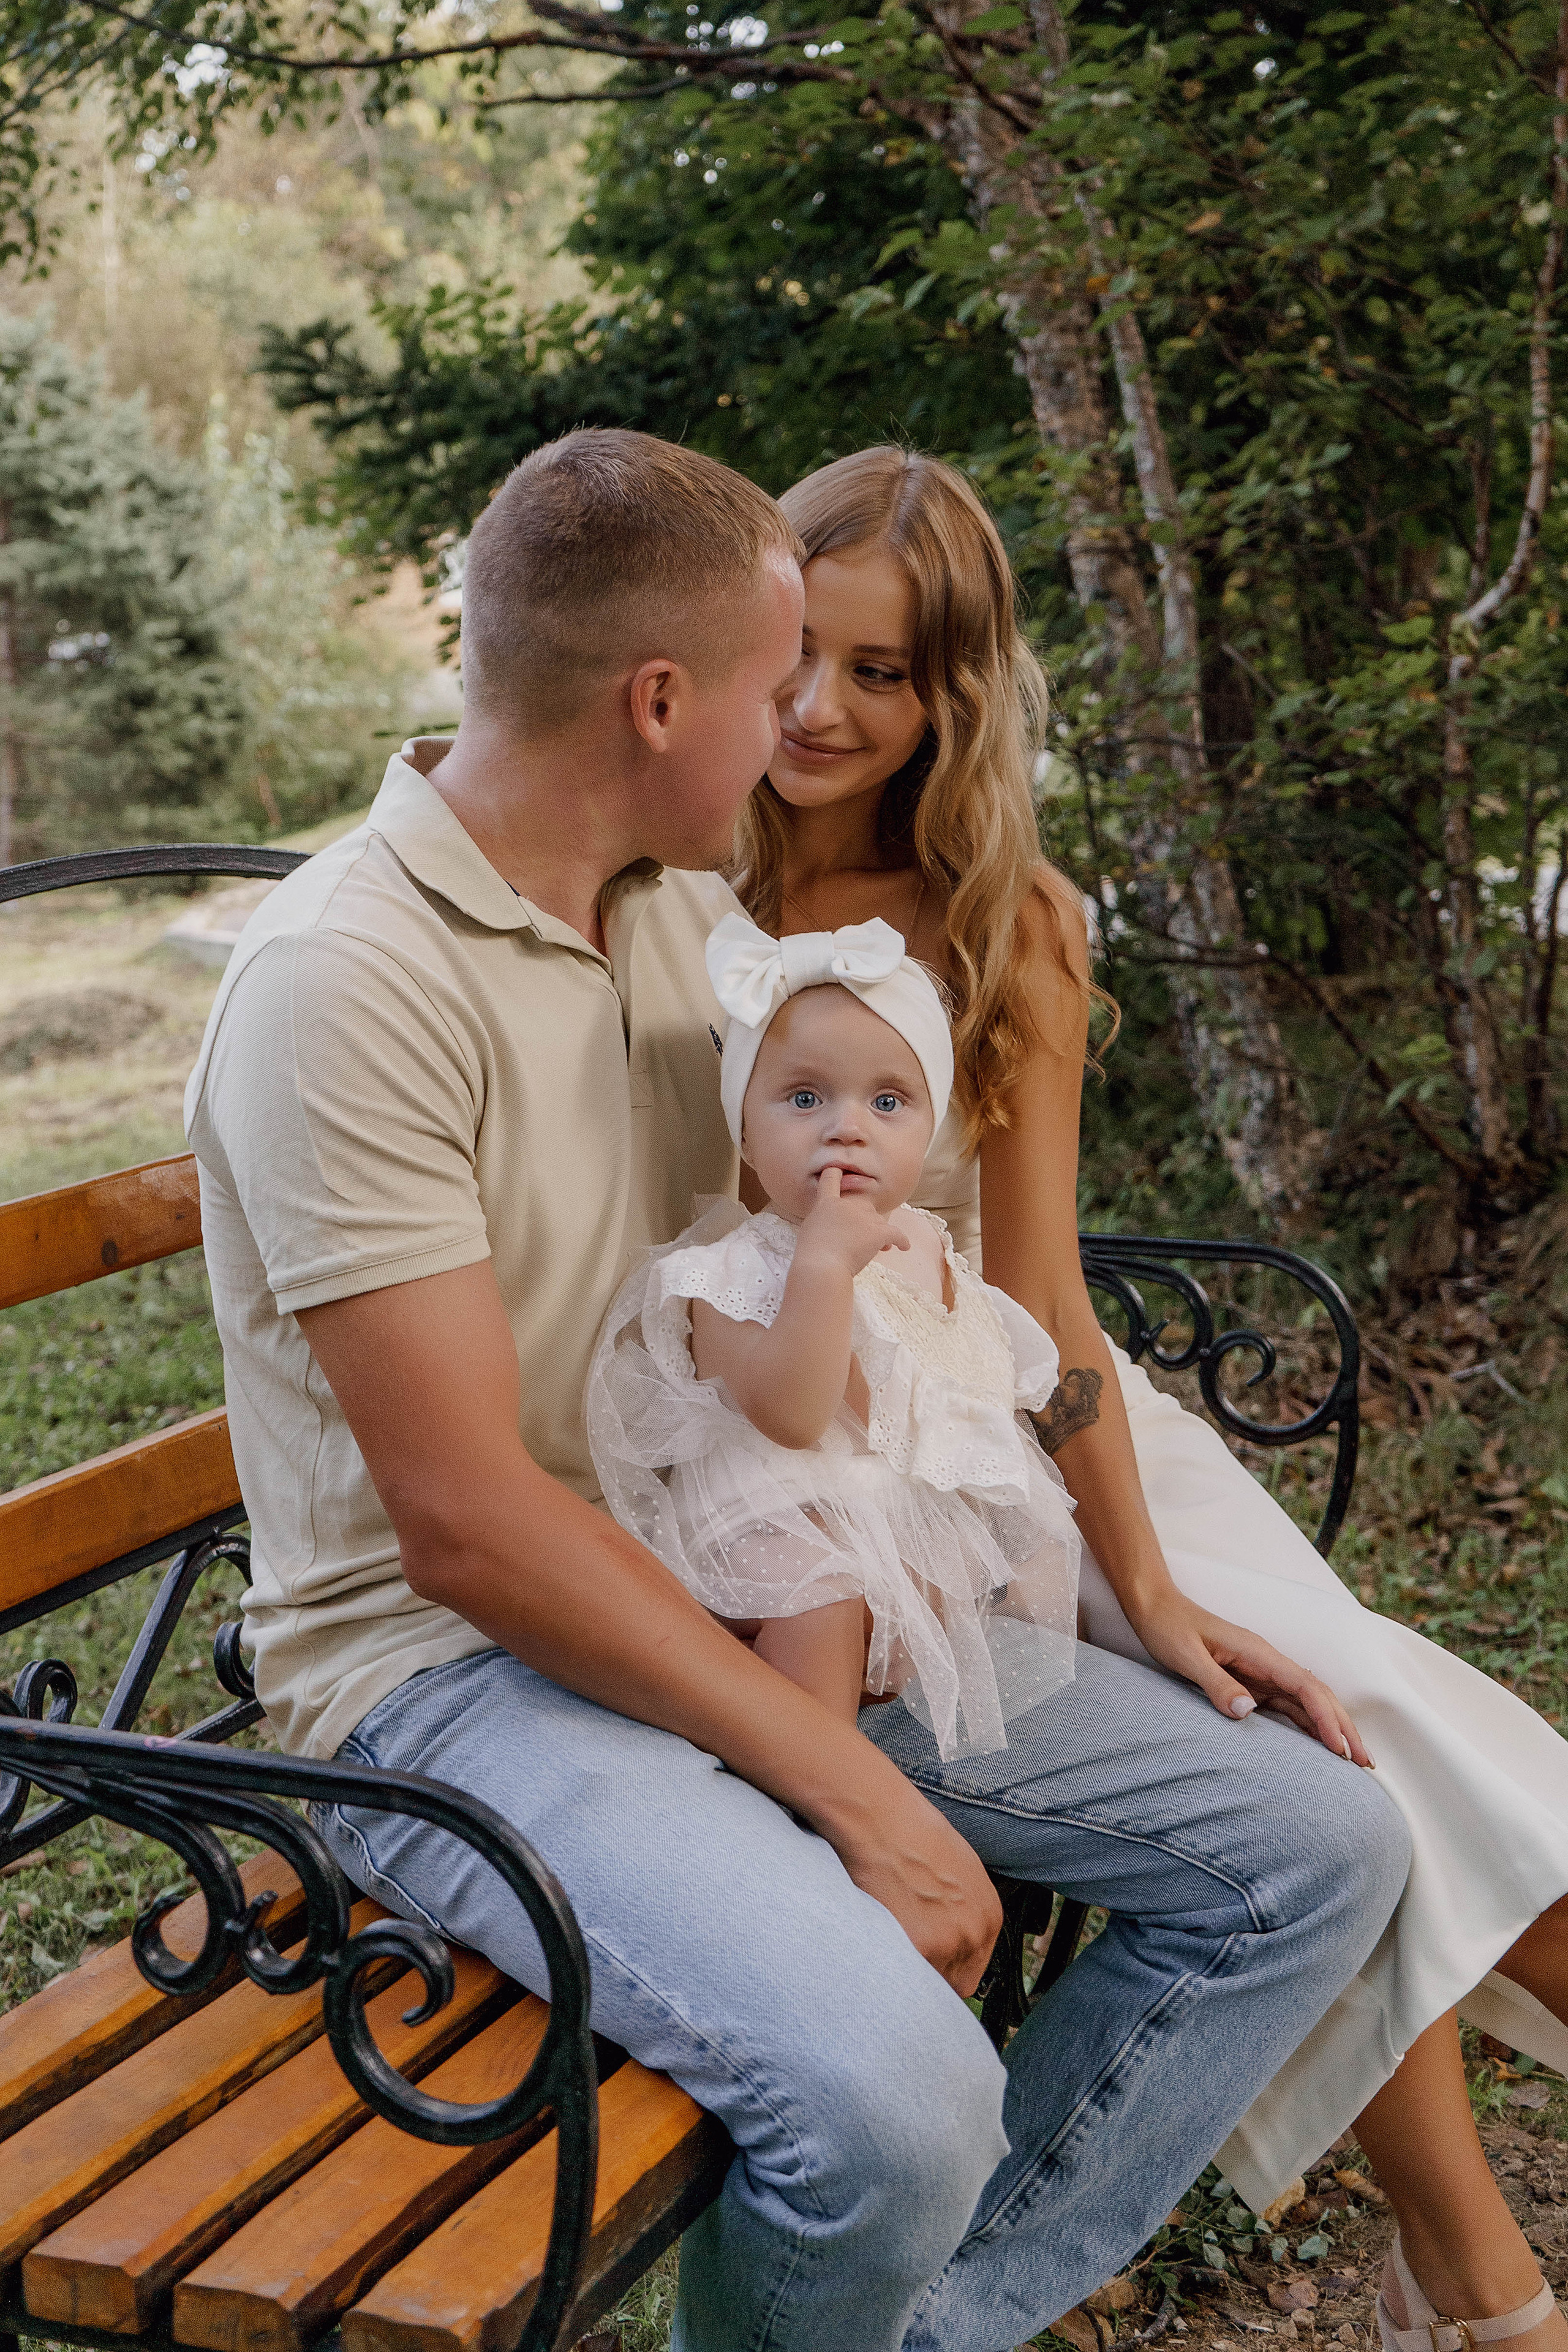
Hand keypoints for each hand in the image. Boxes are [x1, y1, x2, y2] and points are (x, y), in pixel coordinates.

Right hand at [796, 1165, 910, 1279]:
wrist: (821, 1266)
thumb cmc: (809, 1253)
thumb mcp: (808, 1230)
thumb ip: (821, 1221)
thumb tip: (830, 1228)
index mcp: (826, 1203)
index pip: (831, 1178)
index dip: (836, 1175)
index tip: (839, 1173)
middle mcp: (848, 1204)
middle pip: (863, 1202)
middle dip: (865, 1217)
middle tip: (860, 1234)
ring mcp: (864, 1217)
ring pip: (879, 1220)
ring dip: (879, 1232)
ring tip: (878, 1247)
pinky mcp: (878, 1232)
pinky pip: (896, 1234)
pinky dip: (901, 1240)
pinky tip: (904, 1247)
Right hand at [831, 1779, 1002, 1996]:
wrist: (882, 1819)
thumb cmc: (912, 1834)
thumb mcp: (958, 1872)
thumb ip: (962, 1911)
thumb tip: (950, 1939)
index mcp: (989, 1916)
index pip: (973, 1970)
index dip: (946, 1968)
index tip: (927, 1961)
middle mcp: (976, 1933)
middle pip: (953, 1984)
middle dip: (930, 1974)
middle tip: (905, 1951)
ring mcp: (950, 1943)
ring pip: (925, 1983)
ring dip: (907, 1968)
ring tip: (888, 1935)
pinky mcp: (920, 1948)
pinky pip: (903, 1975)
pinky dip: (888, 1962)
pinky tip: (877, 1931)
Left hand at [1126, 1585, 1372, 1766]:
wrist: (1155, 1608)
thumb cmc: (1169, 1628)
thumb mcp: (1186, 1657)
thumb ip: (1216, 1683)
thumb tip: (1248, 1711)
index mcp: (1259, 1653)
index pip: (1305, 1687)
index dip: (1327, 1718)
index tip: (1341, 1749)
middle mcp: (1268, 1662)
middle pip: (1317, 1695)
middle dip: (1343, 1727)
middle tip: (1365, 1762)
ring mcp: (1262, 1672)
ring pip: (1308, 1702)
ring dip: (1332, 1728)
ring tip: (1353, 1760)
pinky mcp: (1253, 1682)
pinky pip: (1288, 1705)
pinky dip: (1309, 1724)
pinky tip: (1320, 1745)